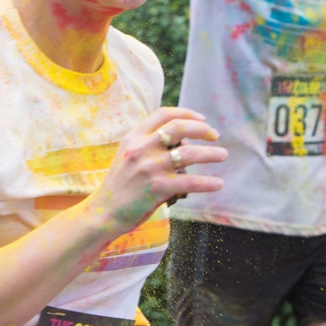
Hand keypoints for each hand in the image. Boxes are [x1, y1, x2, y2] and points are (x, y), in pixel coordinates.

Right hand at [88, 108, 226, 232]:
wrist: (103, 212)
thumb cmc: (119, 187)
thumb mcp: (127, 157)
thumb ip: (149, 145)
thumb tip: (182, 141)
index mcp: (134, 138)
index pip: (163, 115)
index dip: (186, 113)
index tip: (201, 119)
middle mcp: (141, 148)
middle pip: (179, 127)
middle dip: (202, 129)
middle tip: (215, 135)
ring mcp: (150, 168)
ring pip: (189, 153)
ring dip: (211, 153)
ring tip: (222, 155)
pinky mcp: (157, 188)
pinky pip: (191, 182)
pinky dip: (208, 182)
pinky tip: (218, 183)